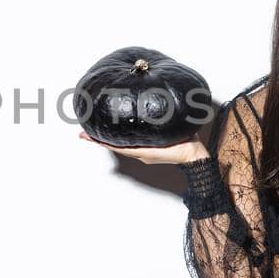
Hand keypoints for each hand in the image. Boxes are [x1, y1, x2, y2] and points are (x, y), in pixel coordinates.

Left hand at [79, 131, 208, 164]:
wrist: (196, 155)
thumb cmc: (185, 147)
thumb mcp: (168, 139)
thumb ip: (157, 131)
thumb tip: (143, 121)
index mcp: (142, 151)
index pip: (115, 146)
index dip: (100, 141)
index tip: (85, 136)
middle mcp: (139, 153)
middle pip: (115, 145)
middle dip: (99, 139)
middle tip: (83, 133)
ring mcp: (143, 151)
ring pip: (121, 145)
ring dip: (108, 139)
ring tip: (93, 132)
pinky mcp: (148, 149)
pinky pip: (130, 143)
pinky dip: (120, 138)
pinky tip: (118, 130)